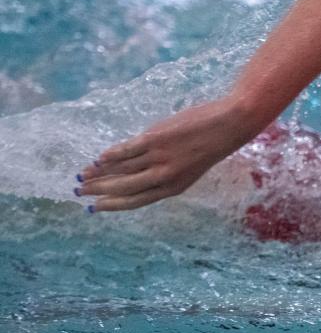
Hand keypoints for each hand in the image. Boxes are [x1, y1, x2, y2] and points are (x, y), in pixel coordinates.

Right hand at [76, 97, 258, 211]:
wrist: (229, 125)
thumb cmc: (210, 144)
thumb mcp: (189, 167)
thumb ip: (165, 172)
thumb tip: (133, 170)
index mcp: (174, 188)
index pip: (136, 201)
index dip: (112, 205)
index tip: (94, 208)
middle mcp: (165, 176)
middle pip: (123, 188)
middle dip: (98, 191)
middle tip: (80, 191)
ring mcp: (159, 158)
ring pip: (121, 170)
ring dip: (99, 173)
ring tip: (83, 174)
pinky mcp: (155, 139)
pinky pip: (126, 150)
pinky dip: (110, 155)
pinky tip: (98, 158)